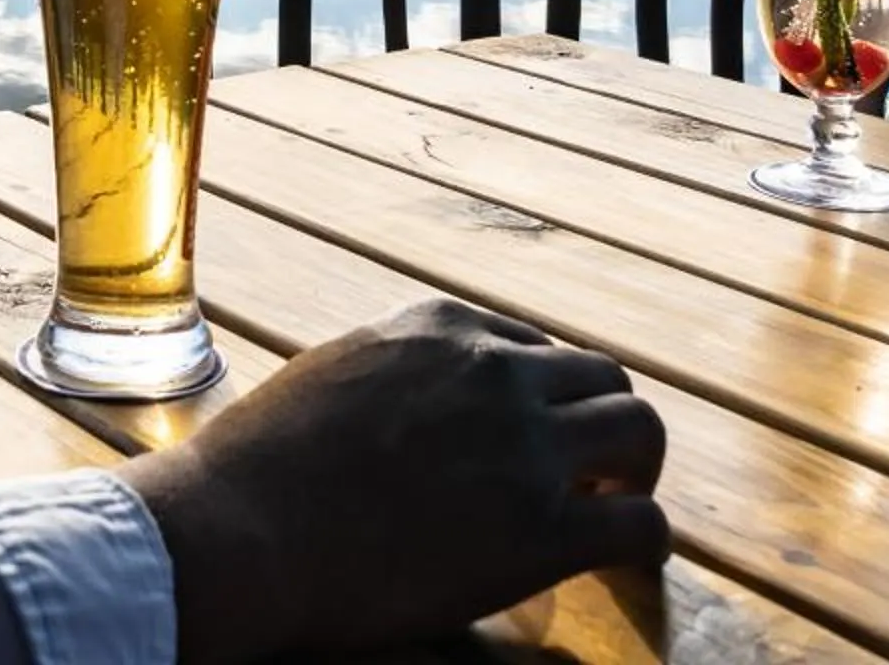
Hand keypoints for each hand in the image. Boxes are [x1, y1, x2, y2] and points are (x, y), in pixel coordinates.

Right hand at [112, 298, 667, 663]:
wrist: (244, 526)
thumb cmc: (260, 462)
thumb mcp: (334, 370)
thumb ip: (394, 373)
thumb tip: (413, 407)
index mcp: (442, 326)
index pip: (533, 346)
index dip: (541, 398)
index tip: (531, 436)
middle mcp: (497, 370)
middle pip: (603, 378)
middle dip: (601, 424)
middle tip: (588, 474)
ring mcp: (526, 446)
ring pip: (640, 430)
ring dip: (635, 471)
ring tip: (613, 509)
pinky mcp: (543, 528)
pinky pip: (643, 524)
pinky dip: (645, 542)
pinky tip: (622, 563)